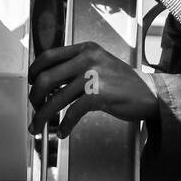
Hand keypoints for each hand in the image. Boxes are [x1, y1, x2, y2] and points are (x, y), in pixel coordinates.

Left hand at [28, 42, 158, 137]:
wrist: (150, 93)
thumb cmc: (124, 84)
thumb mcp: (99, 65)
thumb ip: (76, 68)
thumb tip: (49, 84)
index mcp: (85, 49)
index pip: (48, 56)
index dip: (34, 71)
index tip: (30, 83)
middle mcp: (87, 59)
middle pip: (46, 78)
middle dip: (34, 98)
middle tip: (34, 108)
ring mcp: (93, 76)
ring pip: (56, 99)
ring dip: (43, 116)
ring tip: (38, 126)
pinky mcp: (99, 94)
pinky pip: (72, 113)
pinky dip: (65, 125)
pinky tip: (63, 132)